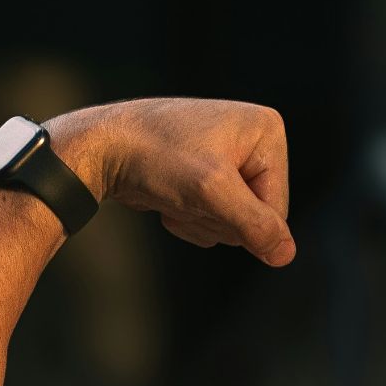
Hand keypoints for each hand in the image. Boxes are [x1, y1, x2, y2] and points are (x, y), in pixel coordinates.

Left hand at [48, 98, 294, 266]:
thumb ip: (255, 226)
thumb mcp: (213, 193)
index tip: (206, 196)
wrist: (99, 147)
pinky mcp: (206, 172)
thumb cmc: (155, 158)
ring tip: (175, 193)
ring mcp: (229, 156)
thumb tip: (285, 255)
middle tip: (188, 196)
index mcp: (267, 129)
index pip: (278, 206)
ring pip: (234, 221)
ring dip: (202, 219)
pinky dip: (190, 216)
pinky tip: (168, 195)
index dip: (242, 217)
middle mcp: (252, 138)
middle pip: (258, 215)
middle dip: (220, 218)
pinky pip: (215, 216)